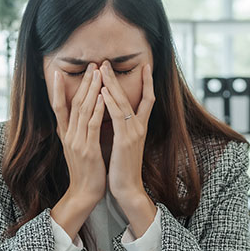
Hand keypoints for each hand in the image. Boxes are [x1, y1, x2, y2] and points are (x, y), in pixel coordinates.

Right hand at [49, 64, 106, 239]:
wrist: (84, 194)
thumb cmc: (86, 171)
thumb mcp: (78, 149)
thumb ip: (78, 132)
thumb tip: (81, 118)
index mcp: (66, 135)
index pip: (59, 107)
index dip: (58, 89)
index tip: (59, 72)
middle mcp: (69, 136)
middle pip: (74, 103)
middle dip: (83, 83)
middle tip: (91, 64)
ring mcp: (78, 142)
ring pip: (83, 110)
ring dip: (91, 90)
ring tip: (98, 72)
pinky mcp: (89, 150)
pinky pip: (93, 125)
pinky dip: (98, 109)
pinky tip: (103, 96)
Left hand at [100, 61, 157, 236]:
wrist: (128, 189)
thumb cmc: (123, 168)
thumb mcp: (124, 145)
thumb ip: (123, 129)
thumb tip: (116, 117)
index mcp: (140, 128)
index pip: (147, 99)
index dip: (147, 82)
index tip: (145, 66)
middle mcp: (139, 127)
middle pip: (131, 95)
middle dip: (118, 78)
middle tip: (107, 61)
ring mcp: (133, 133)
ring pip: (123, 102)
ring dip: (111, 84)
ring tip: (102, 69)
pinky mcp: (125, 140)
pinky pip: (117, 117)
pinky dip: (110, 103)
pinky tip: (102, 92)